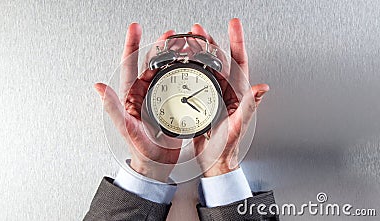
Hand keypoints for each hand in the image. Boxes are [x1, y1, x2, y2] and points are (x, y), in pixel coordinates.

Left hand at [94, 23, 183, 181]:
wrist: (157, 163)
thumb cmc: (140, 149)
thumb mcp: (126, 128)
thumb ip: (113, 108)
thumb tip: (99, 89)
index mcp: (131, 96)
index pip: (129, 65)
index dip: (132, 45)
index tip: (135, 28)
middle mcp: (144, 93)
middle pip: (151, 63)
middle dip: (159, 45)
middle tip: (169, 34)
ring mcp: (158, 97)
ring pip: (165, 70)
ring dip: (172, 56)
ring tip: (181, 44)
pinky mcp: (171, 104)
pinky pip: (177, 84)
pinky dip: (184, 72)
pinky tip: (191, 66)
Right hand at [190, 19, 269, 176]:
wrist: (213, 160)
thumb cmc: (226, 147)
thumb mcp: (237, 127)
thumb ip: (248, 107)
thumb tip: (261, 88)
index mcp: (238, 94)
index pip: (239, 63)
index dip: (237, 42)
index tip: (234, 26)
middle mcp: (226, 91)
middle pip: (219, 60)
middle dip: (210, 42)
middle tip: (199, 30)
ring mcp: (213, 95)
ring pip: (206, 67)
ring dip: (198, 52)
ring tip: (189, 40)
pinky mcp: (201, 101)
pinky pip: (195, 80)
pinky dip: (188, 68)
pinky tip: (181, 62)